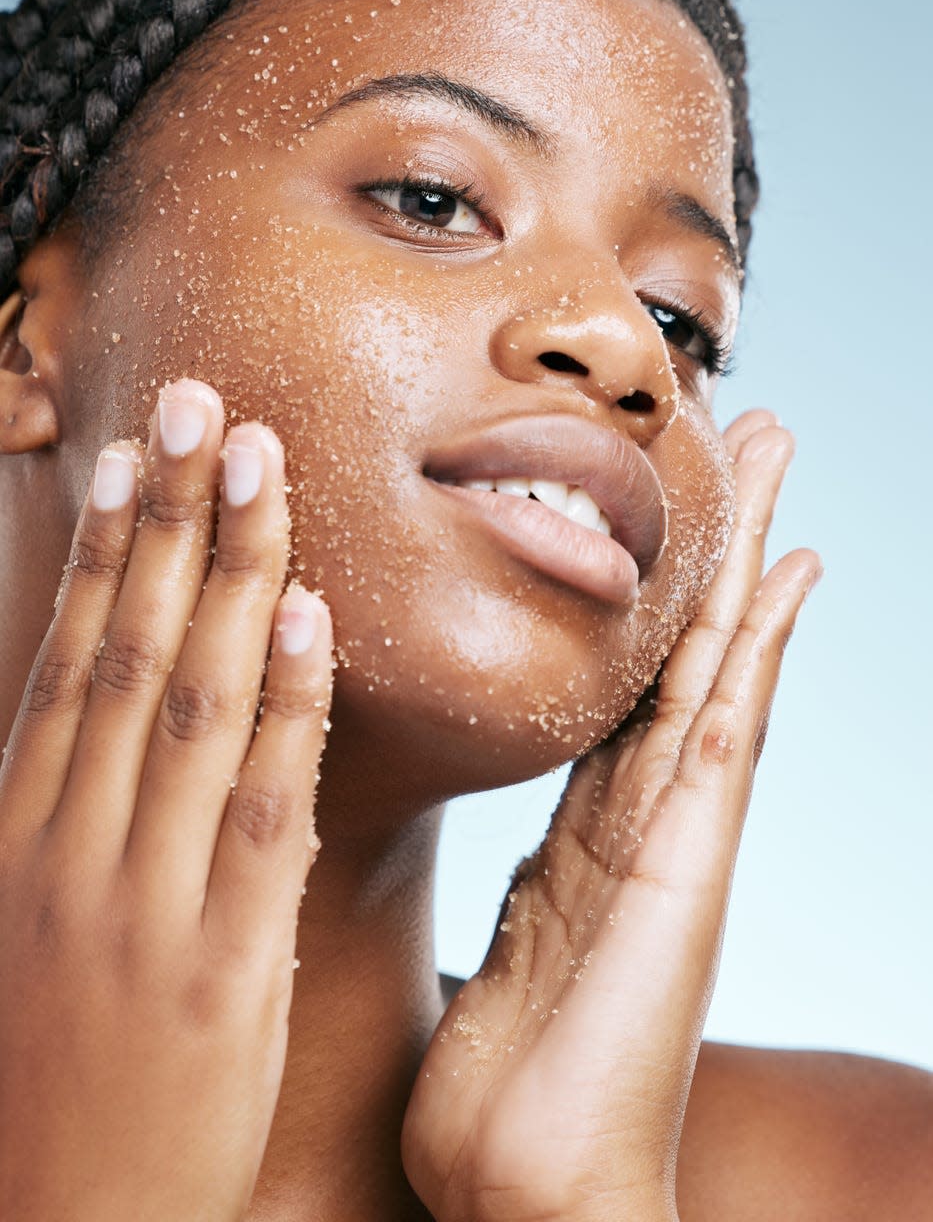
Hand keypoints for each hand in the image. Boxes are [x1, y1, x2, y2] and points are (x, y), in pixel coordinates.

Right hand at [0, 380, 332, 1221]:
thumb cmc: (43, 1079)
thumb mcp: (24, 929)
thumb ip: (60, 811)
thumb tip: (89, 701)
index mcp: (17, 833)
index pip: (70, 656)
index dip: (105, 545)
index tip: (137, 449)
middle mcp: (67, 845)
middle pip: (127, 646)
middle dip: (169, 516)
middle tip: (203, 401)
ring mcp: (141, 900)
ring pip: (191, 700)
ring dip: (228, 570)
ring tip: (259, 461)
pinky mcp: (220, 962)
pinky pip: (262, 807)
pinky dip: (286, 705)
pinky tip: (307, 615)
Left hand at [401, 411, 821, 1221]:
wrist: (535, 1194)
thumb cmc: (508, 1092)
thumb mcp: (510, 949)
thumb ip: (529, 888)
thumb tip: (517, 851)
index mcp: (591, 835)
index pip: (627, 690)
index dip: (649, 601)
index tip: (661, 514)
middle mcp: (644, 820)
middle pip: (682, 652)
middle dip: (715, 548)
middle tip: (745, 438)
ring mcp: (677, 838)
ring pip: (715, 663)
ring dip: (746, 558)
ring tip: (774, 456)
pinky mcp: (690, 864)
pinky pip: (725, 729)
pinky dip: (759, 648)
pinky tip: (789, 573)